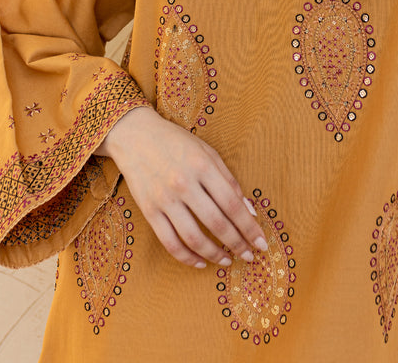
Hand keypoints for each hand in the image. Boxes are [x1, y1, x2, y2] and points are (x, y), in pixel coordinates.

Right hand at [96, 106, 266, 268]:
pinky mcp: (148, 211)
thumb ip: (229, 180)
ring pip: (193, 238)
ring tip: (228, 261)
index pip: (232, 204)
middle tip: (249, 256)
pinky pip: (170, 242)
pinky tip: (201, 262)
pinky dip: (187, 257)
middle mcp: (184, 183)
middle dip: (237, 244)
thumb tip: (249, 211)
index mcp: (202, 166)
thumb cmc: (177, 143)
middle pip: (216, 223)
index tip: (262, 243)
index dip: (249, 227)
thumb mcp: (207, 152)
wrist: (136, 136)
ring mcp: (164, 199)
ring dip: (214, 255)